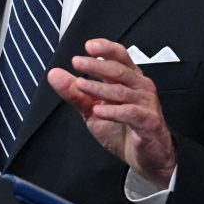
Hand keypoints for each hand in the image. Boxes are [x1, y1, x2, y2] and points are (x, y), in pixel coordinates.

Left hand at [47, 38, 176, 187]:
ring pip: (121, 91)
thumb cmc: (123, 129)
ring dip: (99, 88)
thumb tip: (54, 74)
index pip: (120, 56)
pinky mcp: (149, 121)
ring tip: (80, 85)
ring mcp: (146, 103)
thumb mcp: (93, 109)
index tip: (88, 46)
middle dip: (96, 65)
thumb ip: (75, 92)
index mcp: (129, 79)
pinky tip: (98, 110)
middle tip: (76, 62)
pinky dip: (112, 111)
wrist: (146, 157)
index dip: (106, 48)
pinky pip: (130, 113)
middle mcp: (140, 87)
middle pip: (118, 70)